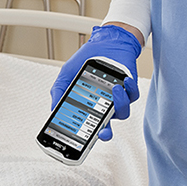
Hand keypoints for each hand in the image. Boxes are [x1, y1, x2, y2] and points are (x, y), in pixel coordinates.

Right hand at [49, 24, 141, 141]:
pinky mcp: (130, 88)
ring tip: (114, 89)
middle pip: (108, 127)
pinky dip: (129, 89)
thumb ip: (59, 92)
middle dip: (105, 133)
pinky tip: (124, 81)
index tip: (81, 141)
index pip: (88, 127)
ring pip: (122, 112)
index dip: (86, 137)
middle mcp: (105, 106)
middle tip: (102, 131)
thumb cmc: (85, 60)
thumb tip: (53, 110)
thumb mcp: (66, 75)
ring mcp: (118, 98)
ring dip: (119, 104)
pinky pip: (133, 95)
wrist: (103, 43)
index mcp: (89, 106)